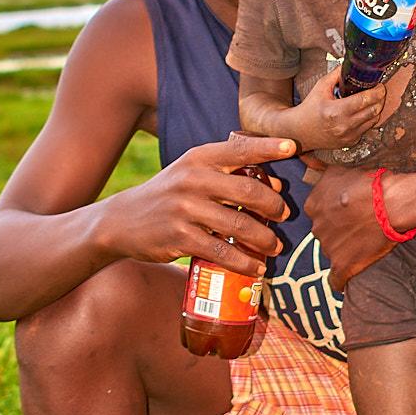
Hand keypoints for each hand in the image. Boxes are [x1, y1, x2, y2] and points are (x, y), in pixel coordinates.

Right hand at [97, 132, 293, 276]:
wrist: (122, 221)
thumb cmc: (168, 195)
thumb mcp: (191, 173)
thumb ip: (228, 173)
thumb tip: (276, 185)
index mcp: (198, 158)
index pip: (240, 149)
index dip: (269, 147)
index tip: (294, 147)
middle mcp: (192, 179)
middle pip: (249, 191)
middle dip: (274, 206)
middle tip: (284, 215)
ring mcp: (185, 209)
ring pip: (240, 226)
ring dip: (265, 239)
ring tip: (275, 245)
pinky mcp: (180, 238)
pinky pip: (223, 251)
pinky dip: (245, 262)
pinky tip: (256, 268)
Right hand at [290, 66, 386, 150]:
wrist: (300, 131)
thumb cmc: (310, 108)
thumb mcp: (320, 87)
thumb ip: (337, 74)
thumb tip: (351, 64)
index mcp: (336, 111)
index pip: (365, 99)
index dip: (377, 91)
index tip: (380, 85)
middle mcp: (344, 125)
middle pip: (374, 110)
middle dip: (380, 99)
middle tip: (379, 91)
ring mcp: (348, 136)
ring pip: (373, 120)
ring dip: (375, 109)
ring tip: (371, 101)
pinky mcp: (350, 142)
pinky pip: (366, 129)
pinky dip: (367, 120)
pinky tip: (361, 113)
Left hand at [305, 164, 395, 289]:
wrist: (390, 203)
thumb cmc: (369, 183)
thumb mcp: (340, 169)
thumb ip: (319, 167)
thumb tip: (304, 158)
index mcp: (313, 205)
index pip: (318, 212)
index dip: (334, 211)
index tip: (348, 211)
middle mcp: (316, 227)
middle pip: (324, 232)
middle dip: (338, 230)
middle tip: (359, 225)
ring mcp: (328, 248)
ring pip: (332, 251)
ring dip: (344, 249)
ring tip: (364, 242)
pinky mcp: (343, 265)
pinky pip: (336, 280)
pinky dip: (339, 281)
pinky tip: (343, 281)